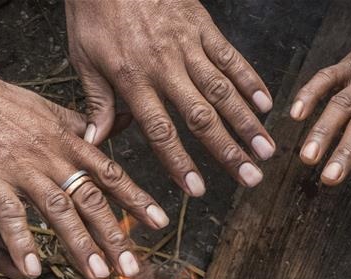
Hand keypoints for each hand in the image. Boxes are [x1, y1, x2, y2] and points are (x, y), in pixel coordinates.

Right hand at [0, 66, 168, 278]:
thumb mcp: (43, 105)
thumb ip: (78, 123)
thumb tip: (113, 126)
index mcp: (65, 138)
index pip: (109, 172)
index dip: (135, 199)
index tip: (160, 222)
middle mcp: (50, 154)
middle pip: (91, 198)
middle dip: (114, 236)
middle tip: (132, 269)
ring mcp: (21, 166)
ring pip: (59, 210)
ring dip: (80, 245)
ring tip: (98, 275)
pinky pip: (9, 215)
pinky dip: (21, 243)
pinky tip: (31, 271)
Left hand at [65, 0, 274, 193]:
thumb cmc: (94, 10)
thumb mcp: (83, 57)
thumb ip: (96, 101)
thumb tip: (95, 142)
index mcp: (133, 80)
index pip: (160, 131)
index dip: (179, 163)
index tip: (196, 189)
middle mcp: (165, 67)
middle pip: (202, 118)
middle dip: (229, 152)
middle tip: (251, 178)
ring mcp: (187, 45)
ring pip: (223, 91)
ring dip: (248, 123)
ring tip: (266, 149)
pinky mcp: (202, 25)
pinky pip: (230, 56)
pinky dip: (250, 80)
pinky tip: (267, 103)